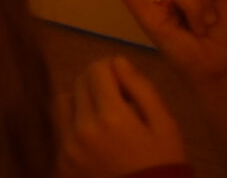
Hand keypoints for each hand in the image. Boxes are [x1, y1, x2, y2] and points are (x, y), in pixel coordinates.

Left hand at [58, 56, 184, 177]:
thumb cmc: (164, 165)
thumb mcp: (166, 127)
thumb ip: (142, 89)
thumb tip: (117, 61)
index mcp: (112, 117)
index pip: (96, 69)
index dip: (112, 70)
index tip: (124, 85)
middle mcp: (83, 130)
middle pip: (79, 83)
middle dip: (98, 85)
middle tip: (118, 103)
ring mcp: (68, 148)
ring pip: (63, 102)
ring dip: (81, 102)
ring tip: (103, 120)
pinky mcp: (62, 163)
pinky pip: (60, 130)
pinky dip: (74, 127)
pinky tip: (95, 140)